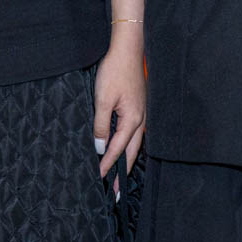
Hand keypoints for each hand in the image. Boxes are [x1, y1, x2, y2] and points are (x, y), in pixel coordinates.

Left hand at [93, 25, 145, 185]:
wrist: (127, 49)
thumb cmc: (114, 71)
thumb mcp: (102, 100)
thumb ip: (101, 125)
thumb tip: (100, 147)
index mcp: (133, 120)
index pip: (117, 149)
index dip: (107, 165)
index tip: (99, 179)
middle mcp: (141, 119)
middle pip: (131, 152)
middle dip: (123, 172)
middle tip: (117, 192)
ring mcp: (142, 113)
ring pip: (134, 143)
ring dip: (126, 160)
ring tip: (119, 176)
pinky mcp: (139, 107)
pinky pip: (134, 132)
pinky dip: (128, 145)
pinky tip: (123, 148)